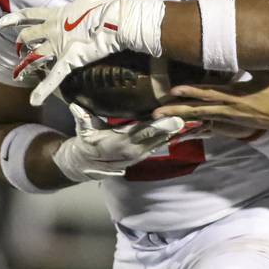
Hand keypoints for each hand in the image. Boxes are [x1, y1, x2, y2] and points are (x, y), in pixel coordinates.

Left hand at [0, 0, 163, 105]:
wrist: (114, 20)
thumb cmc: (104, 8)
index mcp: (56, 14)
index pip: (29, 15)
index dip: (13, 19)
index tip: (1, 23)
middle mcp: (52, 29)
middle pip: (28, 37)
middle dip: (21, 45)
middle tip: (20, 52)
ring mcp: (58, 45)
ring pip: (34, 57)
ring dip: (25, 66)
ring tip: (18, 74)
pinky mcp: (68, 60)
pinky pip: (53, 77)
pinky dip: (43, 89)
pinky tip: (34, 101)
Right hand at [52, 103, 185, 180]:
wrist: (87, 162)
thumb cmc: (86, 141)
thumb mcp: (83, 129)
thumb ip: (82, 118)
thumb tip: (75, 106)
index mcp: (119, 141)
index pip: (141, 132)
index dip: (157, 127)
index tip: (171, 120)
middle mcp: (132, 149)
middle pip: (156, 137)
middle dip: (172, 129)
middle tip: (188, 119)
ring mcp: (139, 154)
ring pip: (161, 142)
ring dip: (176, 134)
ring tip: (193, 123)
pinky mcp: (143, 155)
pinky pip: (159, 146)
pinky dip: (171, 139)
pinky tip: (183, 131)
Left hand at [151, 70, 268, 131]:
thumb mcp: (264, 74)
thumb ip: (248, 62)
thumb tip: (236, 47)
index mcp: (235, 94)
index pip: (208, 93)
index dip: (191, 92)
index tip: (174, 90)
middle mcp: (228, 108)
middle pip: (198, 109)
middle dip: (176, 110)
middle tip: (156, 112)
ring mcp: (228, 117)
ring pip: (200, 117)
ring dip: (180, 117)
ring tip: (161, 118)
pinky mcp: (230, 123)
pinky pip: (209, 123)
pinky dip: (194, 123)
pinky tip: (181, 123)